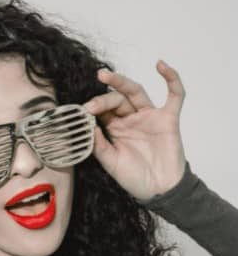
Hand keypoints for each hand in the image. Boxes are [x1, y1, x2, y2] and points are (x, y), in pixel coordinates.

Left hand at [83, 60, 186, 200]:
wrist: (159, 190)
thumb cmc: (134, 177)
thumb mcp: (110, 162)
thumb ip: (99, 145)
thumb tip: (88, 126)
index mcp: (114, 128)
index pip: (102, 110)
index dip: (93, 109)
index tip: (82, 112)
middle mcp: (131, 119)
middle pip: (116, 99)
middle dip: (102, 98)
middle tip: (90, 104)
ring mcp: (149, 116)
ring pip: (136, 92)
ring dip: (121, 82)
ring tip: (105, 75)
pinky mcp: (169, 118)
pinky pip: (175, 95)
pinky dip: (171, 78)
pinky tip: (161, 65)